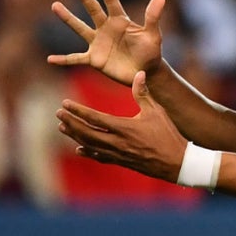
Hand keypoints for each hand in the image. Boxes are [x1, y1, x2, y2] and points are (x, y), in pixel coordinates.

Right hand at [48, 0, 165, 85]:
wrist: (145, 71)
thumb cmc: (151, 52)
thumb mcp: (153, 35)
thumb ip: (153, 17)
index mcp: (120, 21)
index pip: (111, 0)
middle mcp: (106, 28)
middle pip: (93, 10)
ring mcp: (98, 43)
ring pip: (80, 28)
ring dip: (68, 18)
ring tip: (55, 5)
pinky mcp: (94, 59)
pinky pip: (76, 59)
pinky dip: (64, 60)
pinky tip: (50, 59)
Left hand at [56, 71, 189, 178]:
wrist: (177, 163)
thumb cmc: (168, 135)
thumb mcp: (157, 111)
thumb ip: (143, 93)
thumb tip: (139, 73)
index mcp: (124, 128)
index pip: (94, 118)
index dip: (77, 111)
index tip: (64, 103)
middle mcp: (117, 142)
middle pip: (86, 133)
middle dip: (71, 123)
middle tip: (59, 114)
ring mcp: (118, 154)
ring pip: (90, 145)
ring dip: (75, 136)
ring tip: (63, 127)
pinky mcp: (122, 162)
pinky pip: (100, 157)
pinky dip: (88, 152)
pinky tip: (79, 149)